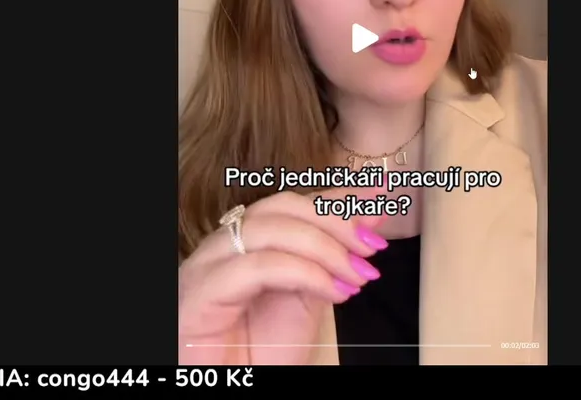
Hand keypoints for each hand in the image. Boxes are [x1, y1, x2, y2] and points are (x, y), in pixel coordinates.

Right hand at [178, 185, 390, 364]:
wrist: (234, 387)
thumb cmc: (263, 351)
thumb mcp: (310, 296)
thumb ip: (334, 256)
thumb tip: (372, 218)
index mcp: (246, 241)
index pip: (294, 203)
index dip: (338, 199)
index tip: (379, 202)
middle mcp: (222, 246)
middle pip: (281, 207)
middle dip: (335, 221)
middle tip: (370, 247)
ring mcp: (206, 265)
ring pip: (269, 229)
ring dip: (325, 248)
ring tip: (357, 275)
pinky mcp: (201, 292)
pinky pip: (258, 266)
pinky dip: (303, 273)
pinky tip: (333, 291)